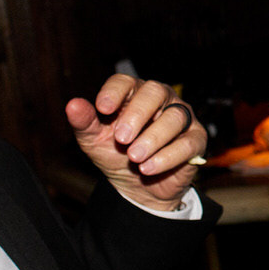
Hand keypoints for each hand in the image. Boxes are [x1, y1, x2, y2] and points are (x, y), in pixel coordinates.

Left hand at [65, 75, 206, 212]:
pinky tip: (147, 168)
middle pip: (154, 93)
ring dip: (152, 138)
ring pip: (174, 118)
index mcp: (132, 94)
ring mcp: (181, 118)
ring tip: (134, 157)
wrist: (137, 188)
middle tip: (121, 139)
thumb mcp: (94, 141)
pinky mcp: (196, 140)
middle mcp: (160, 99)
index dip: (114, 92)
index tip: (102, 108)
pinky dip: (167, 156)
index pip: (125, 81)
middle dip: (137, 115)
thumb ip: (85, 123)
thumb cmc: (115, 155)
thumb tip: (72, 105)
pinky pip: (187, 143)